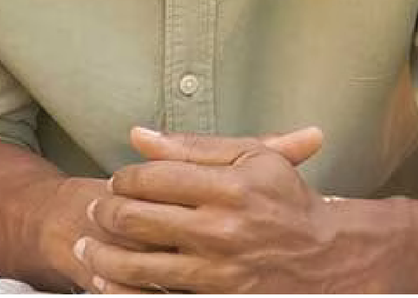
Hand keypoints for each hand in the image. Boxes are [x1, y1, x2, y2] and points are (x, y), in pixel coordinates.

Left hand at [41, 129, 319, 291]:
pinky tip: (105, 279)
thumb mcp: (252, 158)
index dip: (123, 178)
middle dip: (104, 213)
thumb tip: (136, 136)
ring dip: (102, 254)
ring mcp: (217, 271)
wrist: (329, 257)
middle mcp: (220, 230)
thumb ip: (192, 147)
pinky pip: (156, 297)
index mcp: (228, 188)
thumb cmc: (288, 201)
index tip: (119, 179)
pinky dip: (123, 290)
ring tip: (87, 244)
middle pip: (135, 219)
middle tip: (96, 209)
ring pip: (137, 264)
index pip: (150, 178)